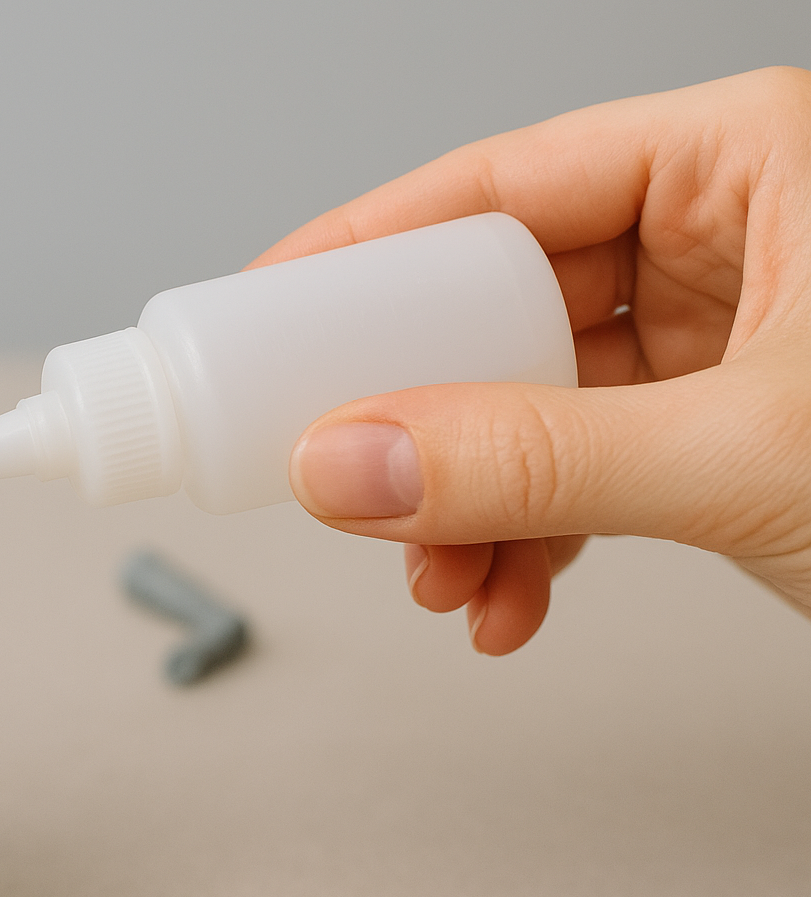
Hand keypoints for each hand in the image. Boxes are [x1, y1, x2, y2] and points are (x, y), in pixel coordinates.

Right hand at [252, 67, 810, 653]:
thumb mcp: (754, 455)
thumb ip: (538, 464)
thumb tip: (355, 462)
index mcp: (751, 165)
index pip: (502, 184)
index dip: (369, 248)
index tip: (274, 310)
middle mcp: (730, 238)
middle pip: (499, 305)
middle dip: (423, 420)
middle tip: (342, 470)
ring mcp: (723, 339)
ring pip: (531, 404)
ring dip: (469, 505)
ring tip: (442, 577)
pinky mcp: (720, 428)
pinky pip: (582, 467)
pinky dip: (532, 541)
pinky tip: (510, 599)